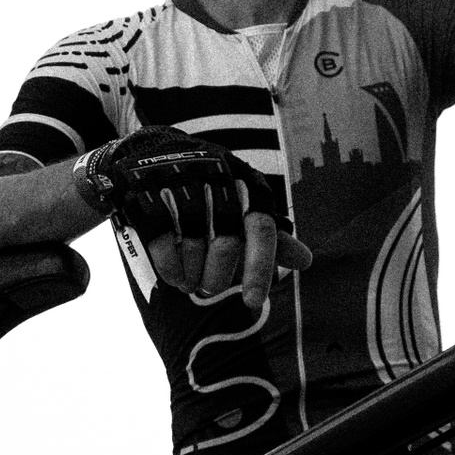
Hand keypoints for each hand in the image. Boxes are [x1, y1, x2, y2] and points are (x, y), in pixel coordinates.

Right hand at [73, 127, 312, 308]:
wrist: (154, 152)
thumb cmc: (211, 190)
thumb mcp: (244, 205)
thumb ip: (271, 235)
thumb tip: (307, 262)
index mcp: (247, 182)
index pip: (262, 229)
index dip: (259, 268)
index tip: (252, 302)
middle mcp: (217, 177)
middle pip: (225, 240)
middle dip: (218, 276)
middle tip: (211, 288)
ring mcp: (180, 180)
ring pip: (192, 241)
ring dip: (192, 274)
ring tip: (191, 284)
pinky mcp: (146, 189)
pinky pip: (160, 237)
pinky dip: (169, 266)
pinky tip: (174, 278)